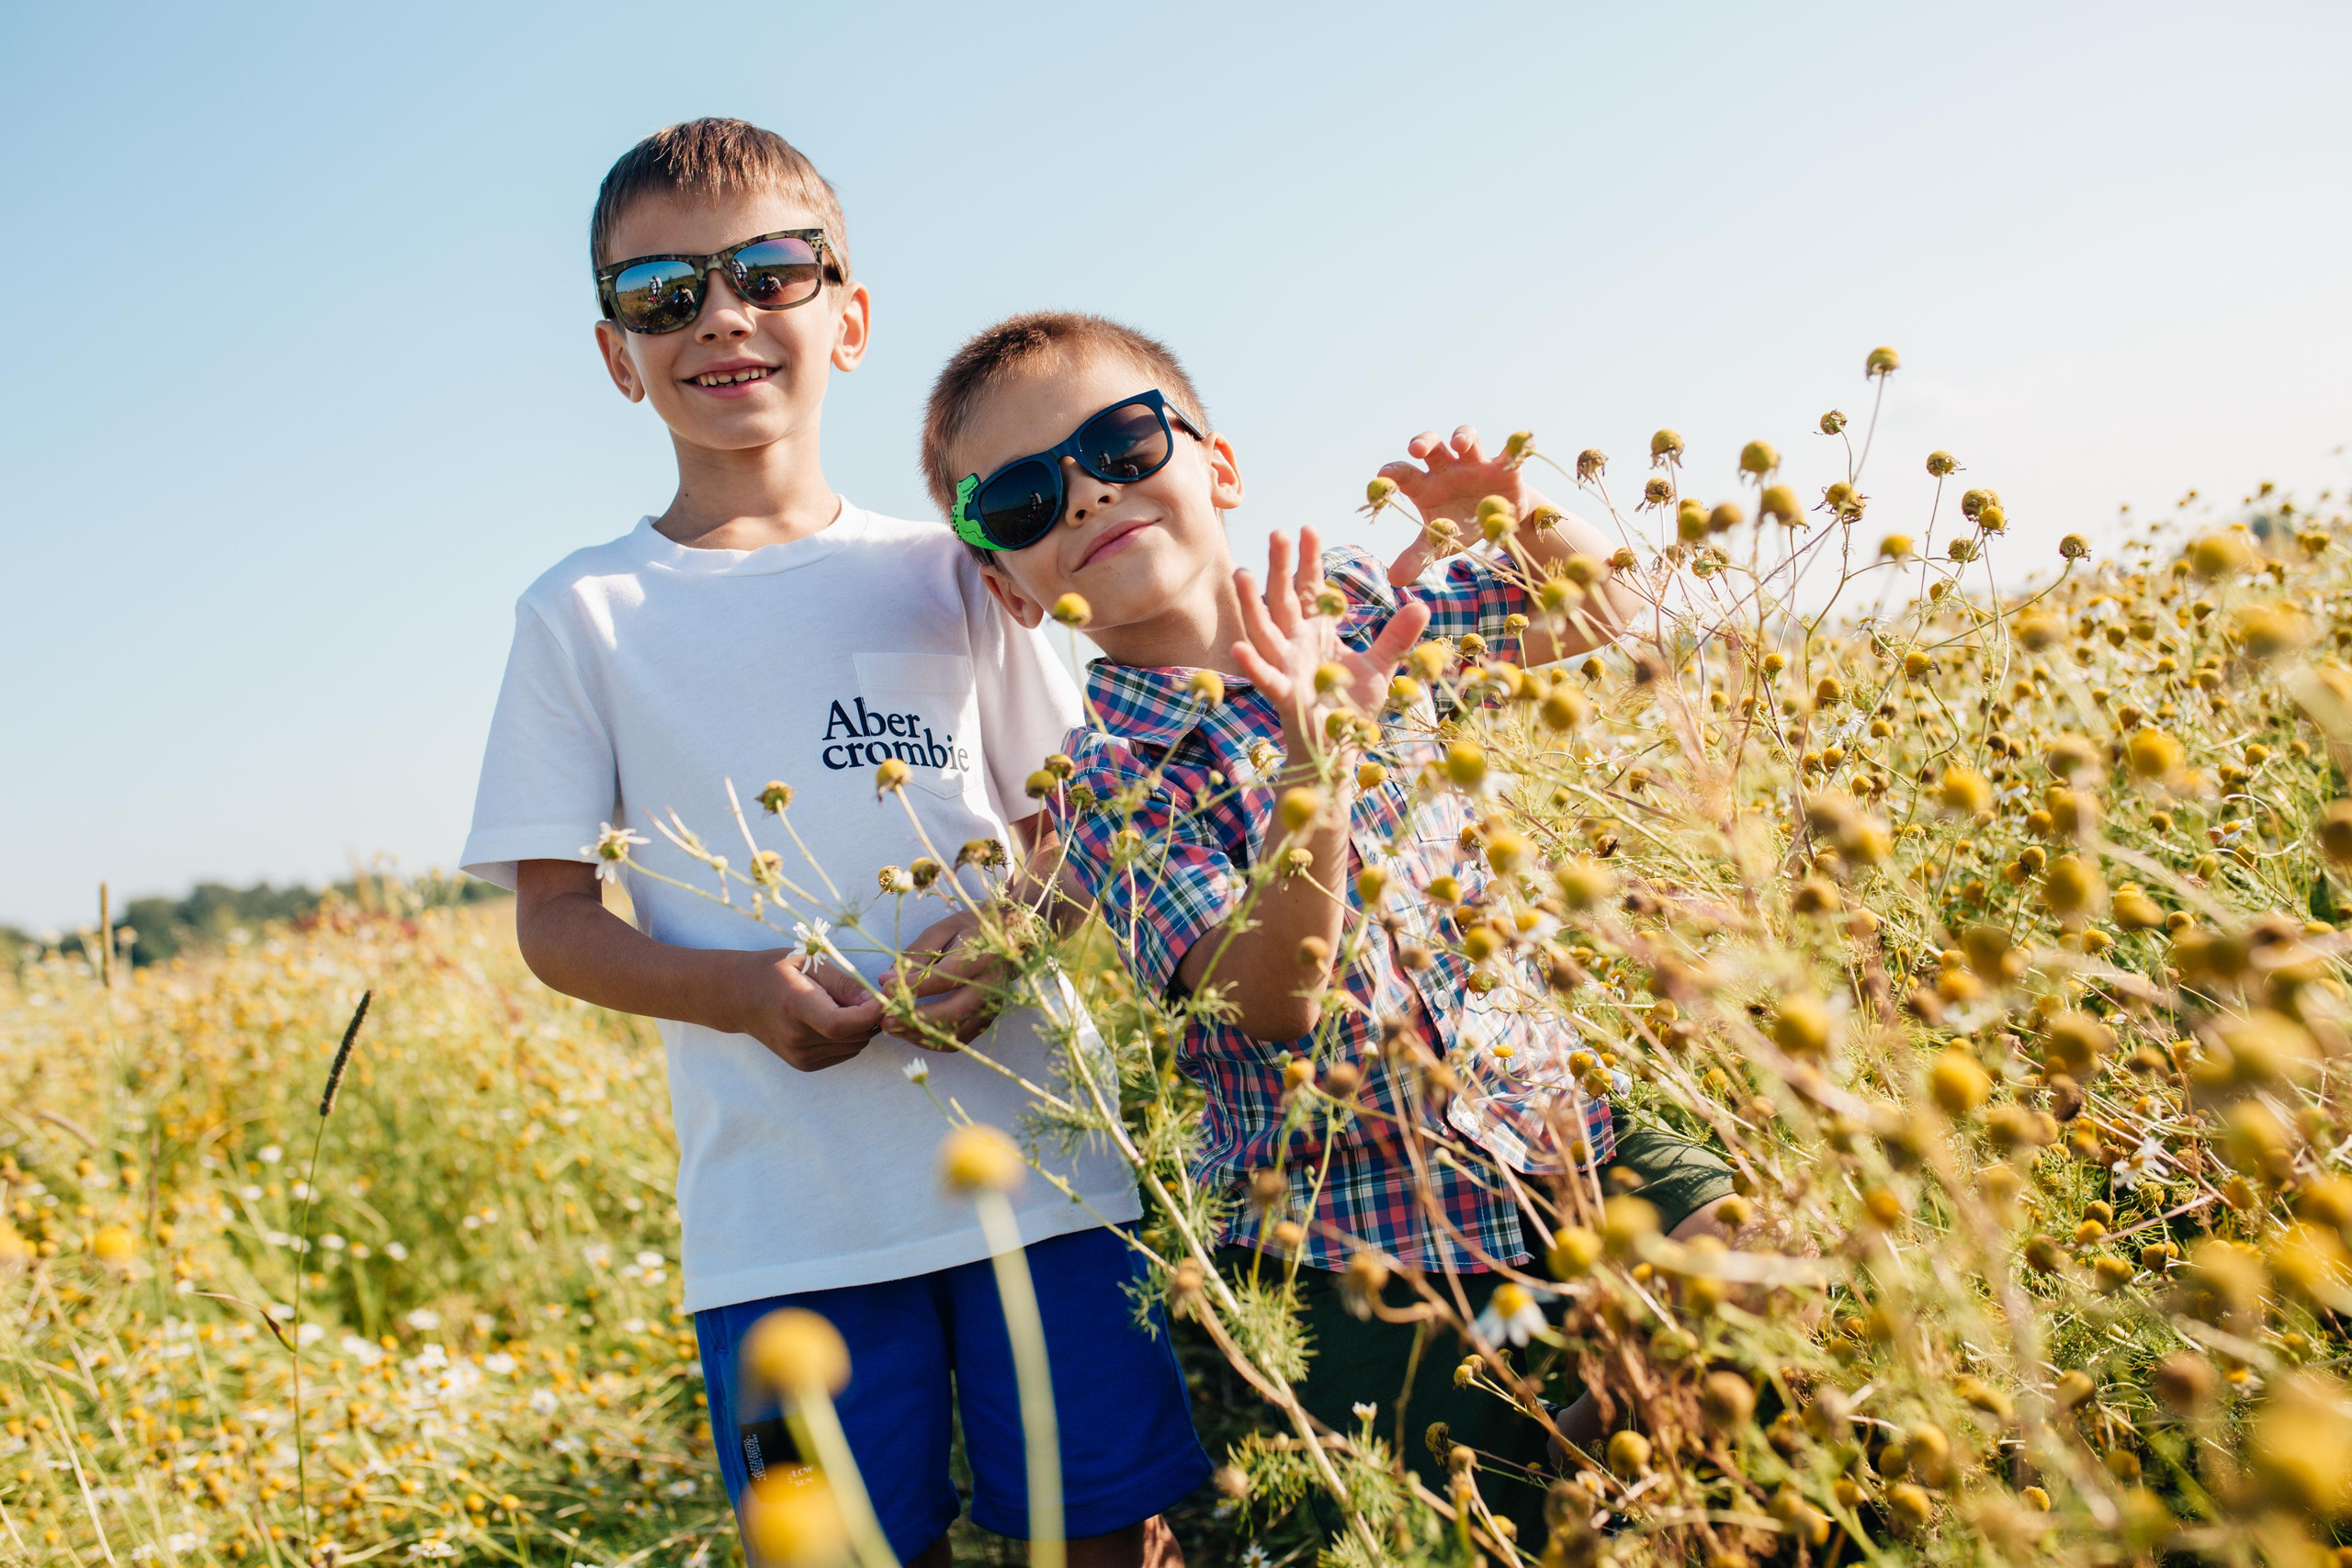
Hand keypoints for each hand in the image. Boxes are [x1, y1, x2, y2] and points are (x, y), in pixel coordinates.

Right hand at [719, 947, 884, 1070]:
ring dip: (861, 1027)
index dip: (868, 1014)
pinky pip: (846, 1052)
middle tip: (865, 994)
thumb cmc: (777, 971)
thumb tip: (877, 1001)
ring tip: (842, 1004)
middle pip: (854, 1035)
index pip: (839, 1024)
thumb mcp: (810, 962)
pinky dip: (850, 1037)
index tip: (883, 996)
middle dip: (871, 1016)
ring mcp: (799, 1056)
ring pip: (856, 1045)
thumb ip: (845, 982)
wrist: (741, 998)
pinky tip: (833, 1018)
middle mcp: (796, 1037)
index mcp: (794, 1006)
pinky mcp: (804, 1065)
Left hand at [877, 908, 1011, 1050]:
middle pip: (953, 1013)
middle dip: (915, 1020)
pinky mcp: (986, 1021)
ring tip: (893, 1027)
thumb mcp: (942, 931)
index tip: (886, 989)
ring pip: (953, 1033)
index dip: (914, 986)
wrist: (1008, 939)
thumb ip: (916, 954)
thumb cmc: (970, 931)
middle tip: (886, 1020)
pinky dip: (931, 1040)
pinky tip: (910, 1031)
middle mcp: (990, 987)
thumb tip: (886, 979)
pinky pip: (956, 1040)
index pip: (945, 977)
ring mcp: (990, 1008)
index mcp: (981, 957)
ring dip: (919, 1035)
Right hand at [1231, 526, 1429, 747]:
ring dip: (1251, 604)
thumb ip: (1396, 637)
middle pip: (1283, 599)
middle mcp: (1295, 646)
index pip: (1310, 589)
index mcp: (1316, 634)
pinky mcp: (1284, 696)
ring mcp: (1286, 669)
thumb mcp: (1380, 667)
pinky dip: (1252, 665)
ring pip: (1264, 631)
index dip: (1308, 560)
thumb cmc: (1350, 706)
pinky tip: (1236, 647)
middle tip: (1278, 532)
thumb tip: (1421, 604)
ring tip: (1242, 573)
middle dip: (1280, 567)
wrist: (1338, 748)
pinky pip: (1265, 678)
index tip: (1307, 528)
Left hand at [1376, 425, 1557, 586]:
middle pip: (1432, 446)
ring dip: (1463, 437)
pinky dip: (1516, 448)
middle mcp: (1448, 468)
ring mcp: (1476, 463)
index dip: (1392, 472)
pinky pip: (1511, 453)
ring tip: (1461, 445)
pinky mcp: (1505, 467)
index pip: (1404, 473)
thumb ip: (1418, 556)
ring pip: (1468, 439)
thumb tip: (1394, 579)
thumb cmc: (1460, 525)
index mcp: (1426, 485)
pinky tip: (1522, 443)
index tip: (1382, 476)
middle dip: (1424, 442)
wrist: (1497, 520)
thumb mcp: (1440, 542)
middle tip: (1416, 449)